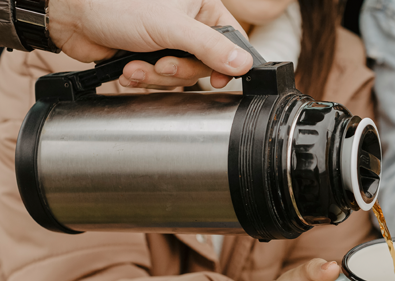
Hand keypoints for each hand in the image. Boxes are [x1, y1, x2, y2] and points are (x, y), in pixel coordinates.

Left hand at [47, 0, 253, 87]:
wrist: (73, 17)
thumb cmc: (116, 6)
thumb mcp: (171, 27)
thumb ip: (209, 47)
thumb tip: (242, 64)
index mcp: (200, 6)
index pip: (230, 40)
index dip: (226, 63)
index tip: (219, 78)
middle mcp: (188, 23)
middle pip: (204, 64)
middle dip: (179, 70)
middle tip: (162, 64)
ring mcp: (169, 41)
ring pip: (182, 75)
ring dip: (157, 76)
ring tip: (137, 66)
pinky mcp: (151, 57)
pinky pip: (162, 79)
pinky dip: (145, 79)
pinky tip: (130, 69)